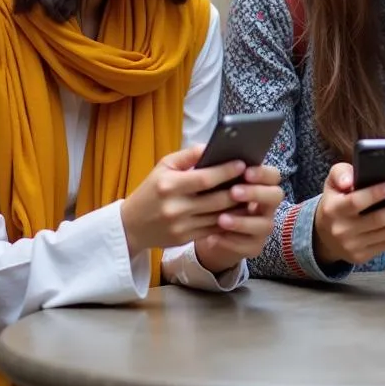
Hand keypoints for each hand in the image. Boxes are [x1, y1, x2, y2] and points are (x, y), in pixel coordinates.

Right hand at [120, 144, 254, 256]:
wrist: (130, 226)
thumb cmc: (151, 189)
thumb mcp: (163, 166)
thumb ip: (187, 155)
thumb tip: (211, 146)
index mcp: (168, 186)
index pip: (204, 179)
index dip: (226, 171)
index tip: (242, 164)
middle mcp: (175, 208)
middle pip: (216, 200)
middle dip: (238, 190)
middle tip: (254, 179)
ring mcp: (180, 226)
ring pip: (218, 217)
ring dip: (238, 206)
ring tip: (252, 194)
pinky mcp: (184, 239)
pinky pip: (213, 229)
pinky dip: (229, 221)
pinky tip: (240, 211)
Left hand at [194, 164, 284, 273]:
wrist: (207, 229)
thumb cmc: (212, 197)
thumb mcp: (212, 182)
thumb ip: (215, 169)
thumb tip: (207, 152)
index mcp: (261, 185)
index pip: (273, 175)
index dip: (262, 173)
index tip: (245, 171)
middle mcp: (267, 205)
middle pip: (276, 196)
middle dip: (256, 193)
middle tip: (234, 192)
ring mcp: (263, 226)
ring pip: (264, 224)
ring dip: (242, 221)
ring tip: (221, 219)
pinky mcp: (254, 246)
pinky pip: (247, 246)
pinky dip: (229, 242)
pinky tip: (211, 238)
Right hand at [313, 163, 384, 265]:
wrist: (323, 234)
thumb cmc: (335, 200)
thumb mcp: (332, 182)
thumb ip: (341, 173)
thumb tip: (350, 181)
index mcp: (333, 209)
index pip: (356, 202)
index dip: (375, 194)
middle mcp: (341, 230)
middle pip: (377, 220)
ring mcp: (352, 246)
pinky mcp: (361, 257)